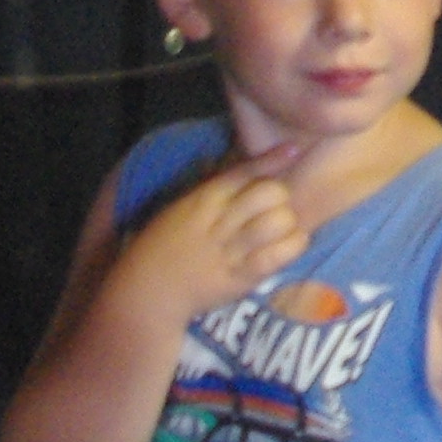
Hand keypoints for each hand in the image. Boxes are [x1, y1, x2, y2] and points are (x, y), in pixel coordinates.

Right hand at [115, 143, 311, 324]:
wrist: (147, 290)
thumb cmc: (165, 245)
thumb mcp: (182, 208)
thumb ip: (210, 185)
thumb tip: (238, 158)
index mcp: (204, 200)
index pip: (242, 172)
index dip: (271, 160)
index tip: (294, 150)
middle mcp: (217, 222)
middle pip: (267, 194)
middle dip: (281, 198)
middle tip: (277, 209)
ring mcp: (228, 251)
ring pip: (275, 223)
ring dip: (288, 223)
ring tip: (284, 229)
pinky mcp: (238, 279)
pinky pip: (275, 257)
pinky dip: (292, 247)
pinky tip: (292, 245)